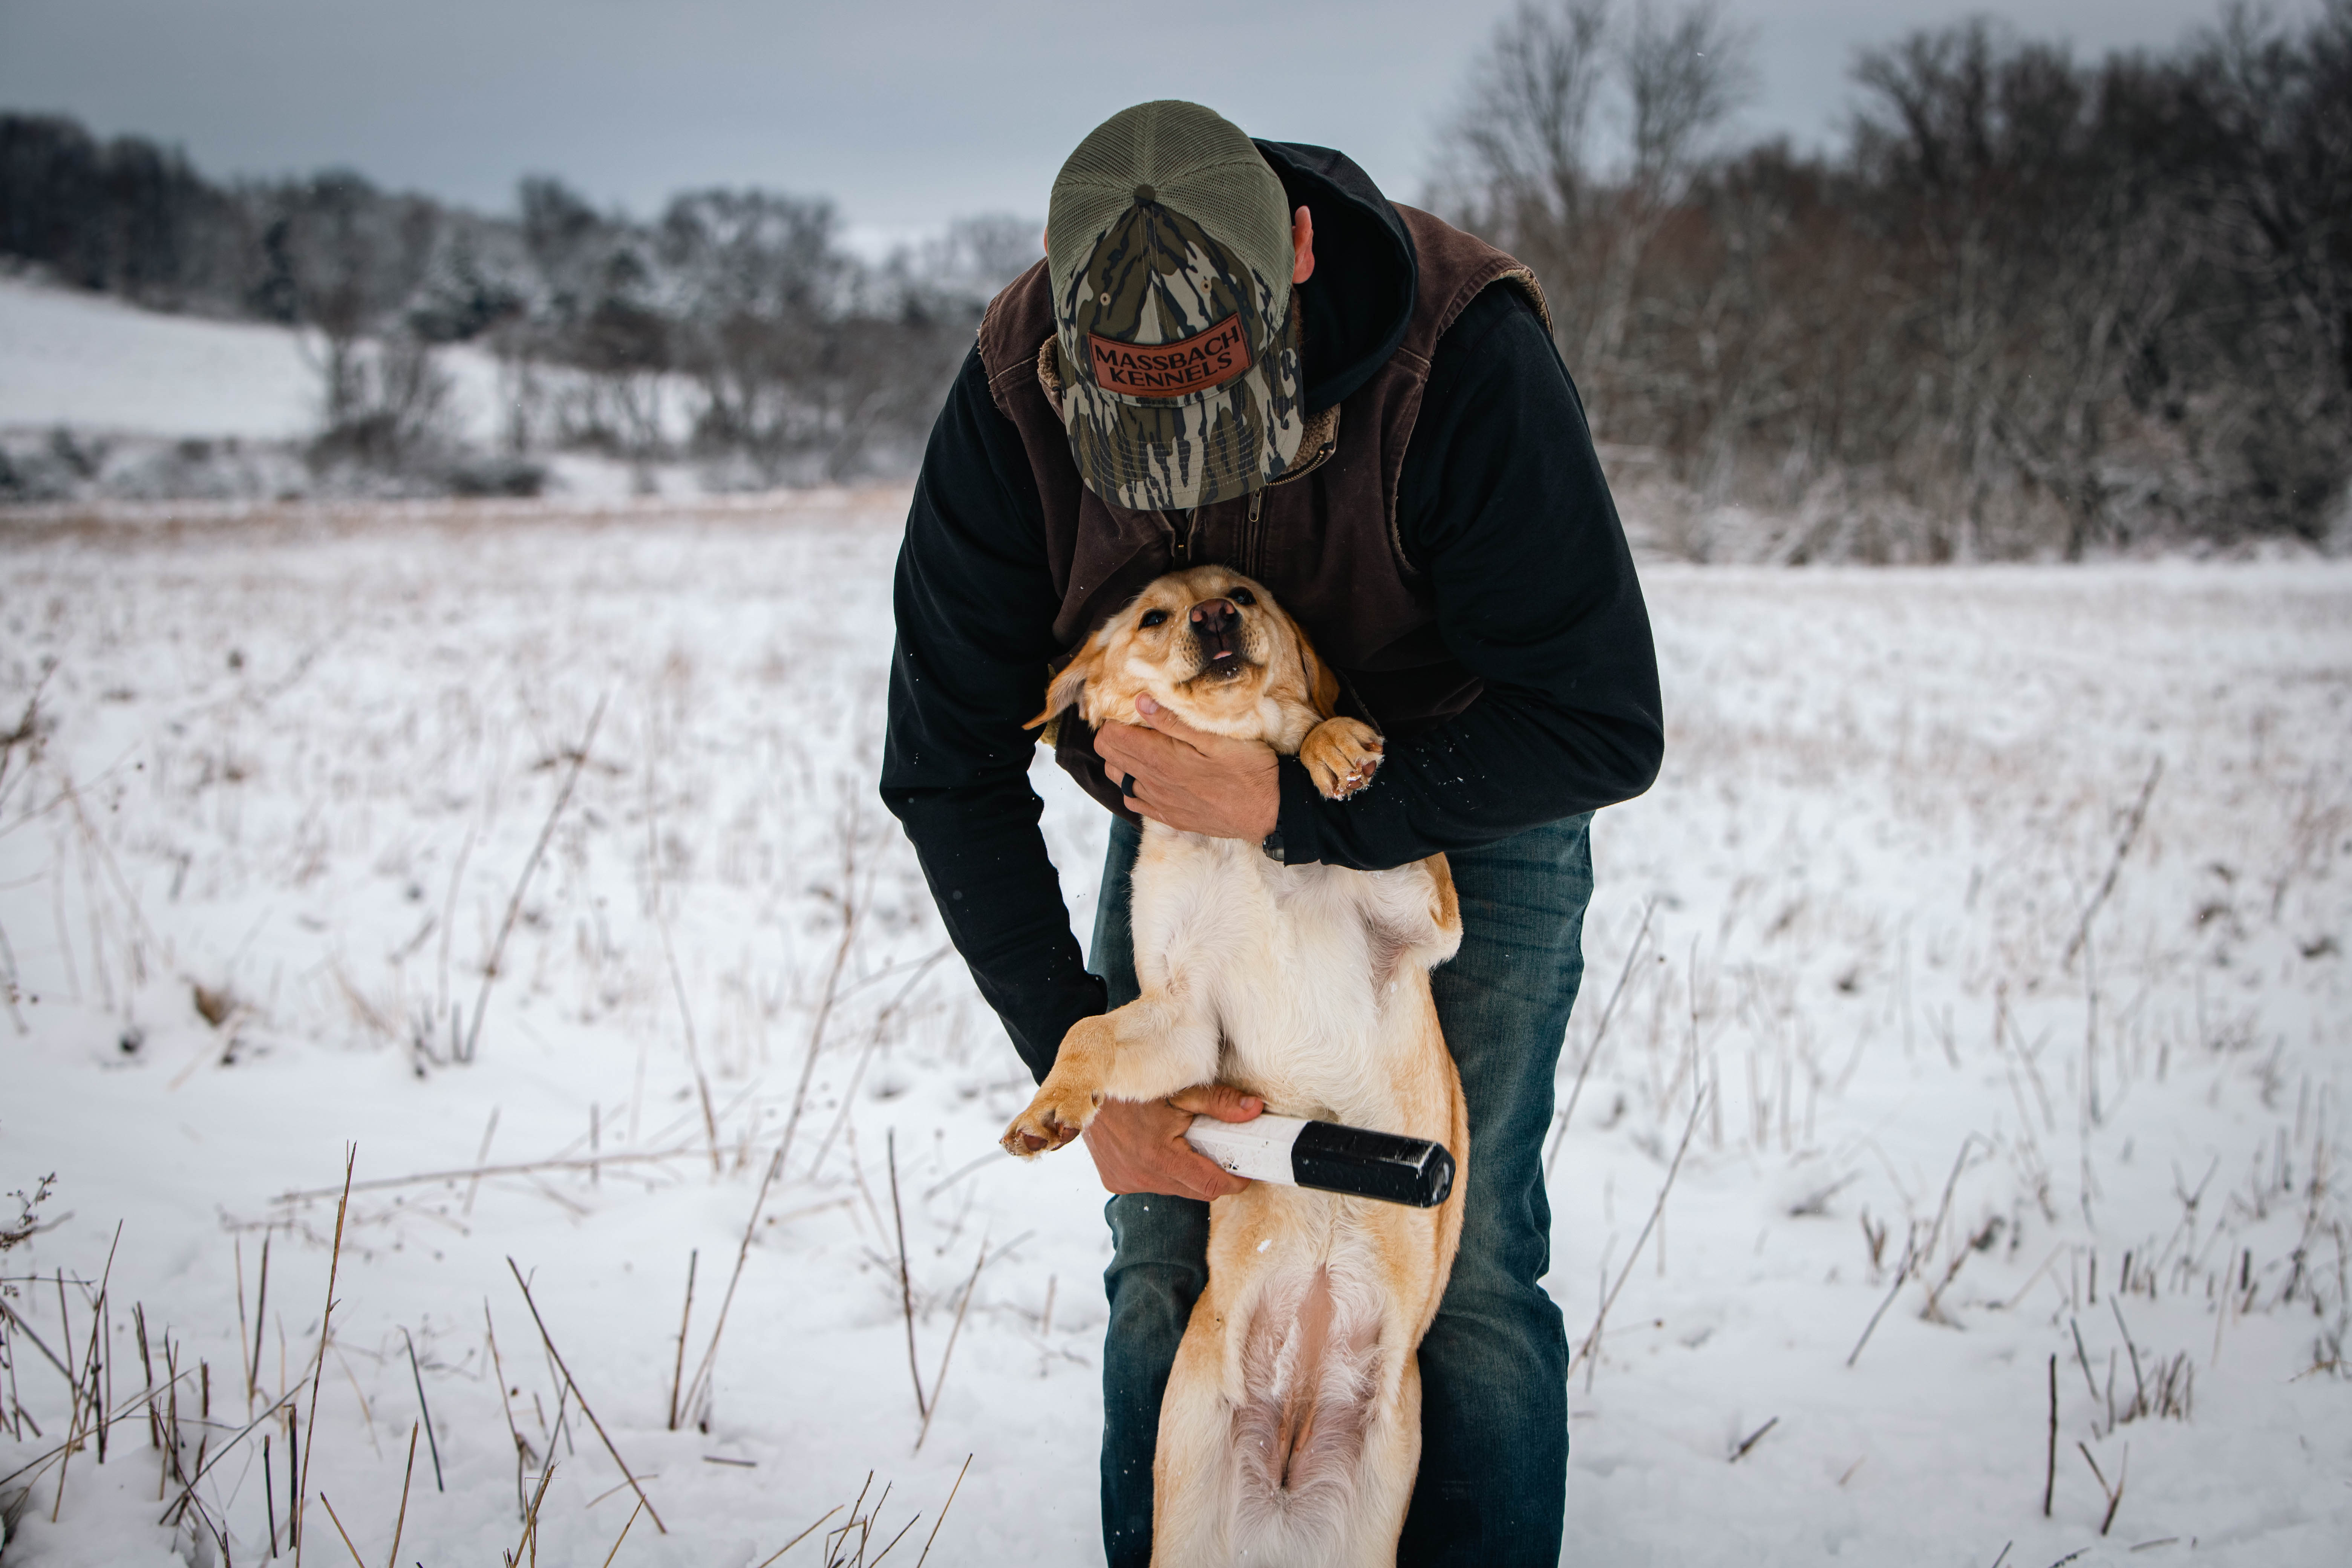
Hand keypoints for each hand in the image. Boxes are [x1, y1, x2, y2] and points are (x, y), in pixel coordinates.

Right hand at [1081, 1084, 1263, 1200]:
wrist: (1085, 1085)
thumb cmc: (1136, 1084)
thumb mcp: (1181, 1089)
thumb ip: (1220, 1103)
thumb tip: (1255, 1110)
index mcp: (1160, 1156)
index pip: (1211, 1185)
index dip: (1236, 1181)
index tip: (1248, 1171)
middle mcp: (1141, 1176)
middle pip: (1194, 1190)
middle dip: (1213, 1176)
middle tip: (1222, 1151)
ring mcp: (1125, 1181)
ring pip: (1173, 1189)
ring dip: (1185, 1173)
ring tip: (1185, 1143)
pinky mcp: (1114, 1180)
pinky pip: (1150, 1184)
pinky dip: (1161, 1172)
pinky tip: (1156, 1148)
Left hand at [1095, 696, 1279, 840]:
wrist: (1268, 813)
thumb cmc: (1249, 771)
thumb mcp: (1216, 738)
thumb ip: (1174, 721)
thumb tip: (1141, 702)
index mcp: (1162, 759)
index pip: (1112, 737)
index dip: (1114, 719)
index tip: (1130, 709)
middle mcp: (1154, 783)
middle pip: (1109, 756)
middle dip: (1113, 735)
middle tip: (1134, 723)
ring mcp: (1160, 803)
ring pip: (1118, 778)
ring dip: (1122, 759)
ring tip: (1142, 745)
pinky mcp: (1170, 817)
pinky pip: (1134, 801)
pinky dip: (1133, 784)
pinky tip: (1149, 775)